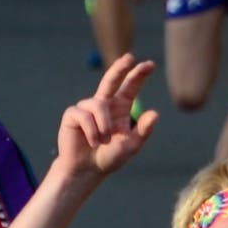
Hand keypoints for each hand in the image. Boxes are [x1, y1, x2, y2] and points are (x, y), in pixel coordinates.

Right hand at [56, 55, 159, 180]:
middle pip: (111, 79)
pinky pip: (83, 115)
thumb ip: (143, 130)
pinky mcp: (73, 115)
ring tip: (104, 141)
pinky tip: (93, 141)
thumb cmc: (110, 156)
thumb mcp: (131, 145)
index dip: (139, 74)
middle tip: (129, 57)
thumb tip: (155, 113)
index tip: (150, 64)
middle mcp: (104, 103)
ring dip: (104, 125)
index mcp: (121, 106)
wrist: (87, 170)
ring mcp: (87, 107)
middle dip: (120, 67)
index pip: (131, 86)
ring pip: (98, 105)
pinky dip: (91, 130)